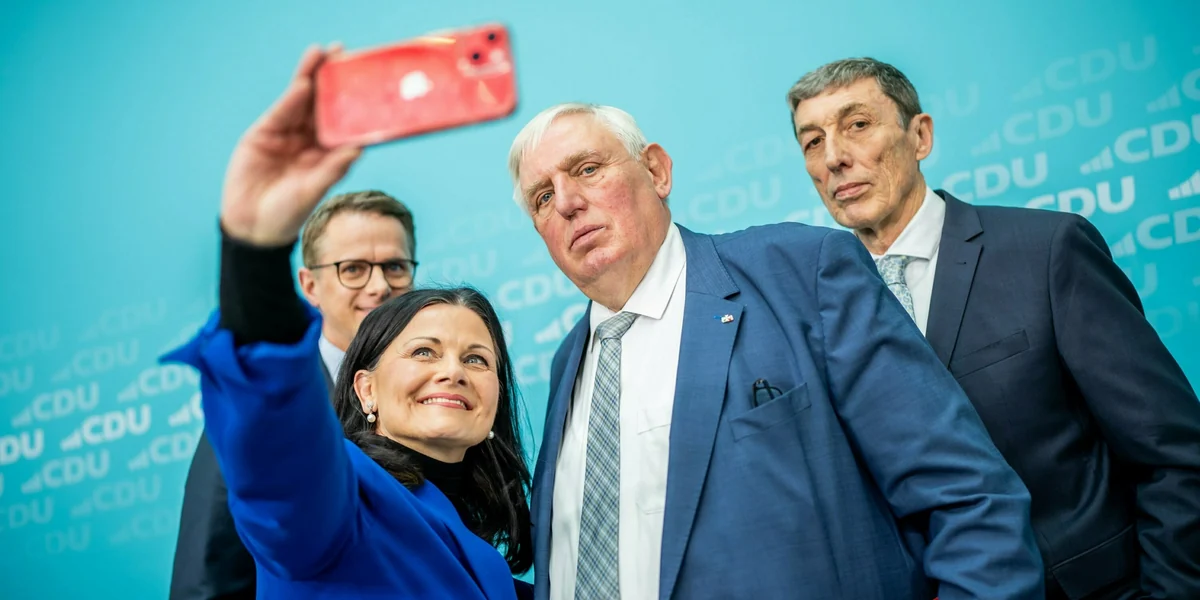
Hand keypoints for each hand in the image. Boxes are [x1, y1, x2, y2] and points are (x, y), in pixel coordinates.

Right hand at [219, 44, 361, 246]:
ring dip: (310, 76)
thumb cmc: (290, 213)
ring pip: (301, 101)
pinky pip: (281, 112)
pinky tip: (302, 82)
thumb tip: (359, 147)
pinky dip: (291, 97)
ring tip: (320, 53)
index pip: (343, 119)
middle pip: (322, 103)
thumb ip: (334, 167)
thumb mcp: (314, 190)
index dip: (352, 98)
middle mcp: (310, 140)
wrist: (253, 226)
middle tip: (343, 51)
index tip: (365, 76)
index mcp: (329, 153)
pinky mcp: (264, 134)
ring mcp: (287, 135)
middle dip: (331, 77)